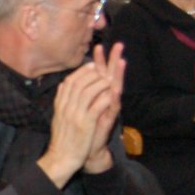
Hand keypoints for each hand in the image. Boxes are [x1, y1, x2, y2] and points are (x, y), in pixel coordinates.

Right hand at [37, 64, 114, 187]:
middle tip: (103, 69)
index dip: (82, 71)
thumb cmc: (62, 139)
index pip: (70, 81)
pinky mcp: (85, 124)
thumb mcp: (57, 117)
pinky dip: (105, 98)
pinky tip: (112, 95)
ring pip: (89, 91)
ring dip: (100, 83)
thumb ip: (61, 100)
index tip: (92, 65)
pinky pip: (97, 106)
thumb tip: (63, 85)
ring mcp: (75, 115)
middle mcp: (66, 107)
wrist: (61, 158)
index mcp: (60, 105)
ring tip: (109, 80)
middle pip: (79, 82)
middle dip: (92, 73)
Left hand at [82, 42, 126, 173]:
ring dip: (118, 75)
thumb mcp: (77, 106)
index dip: (98, 60)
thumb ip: (77, 93)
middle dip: (114, 60)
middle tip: (119, 45)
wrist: (84, 148)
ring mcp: (108, 108)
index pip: (98, 73)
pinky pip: (113, 107)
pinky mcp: (109, 120)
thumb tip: (72, 79)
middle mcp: (104, 98)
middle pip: (110, 75)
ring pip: (115, 88)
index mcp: (95, 93)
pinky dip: (114, 98)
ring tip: (122, 61)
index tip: (97, 46)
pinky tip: (116, 88)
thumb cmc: (81, 127)